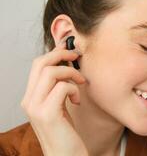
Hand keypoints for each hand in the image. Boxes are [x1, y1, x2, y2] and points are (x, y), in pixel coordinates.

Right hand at [20, 40, 87, 155]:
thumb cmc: (65, 132)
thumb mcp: (60, 106)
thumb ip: (58, 87)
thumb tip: (67, 64)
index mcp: (31, 97)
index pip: (37, 65)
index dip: (54, 53)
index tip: (69, 49)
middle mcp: (29, 100)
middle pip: (41, 63)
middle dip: (61, 55)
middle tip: (77, 57)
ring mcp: (36, 108)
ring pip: (51, 72)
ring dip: (71, 73)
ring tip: (81, 83)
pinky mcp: (48, 114)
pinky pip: (63, 87)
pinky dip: (75, 89)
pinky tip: (78, 101)